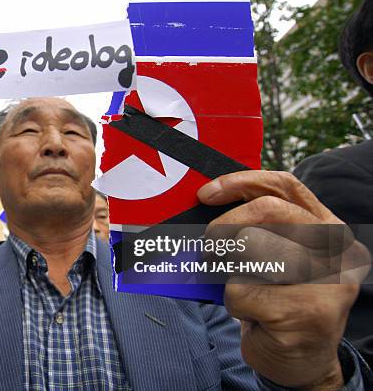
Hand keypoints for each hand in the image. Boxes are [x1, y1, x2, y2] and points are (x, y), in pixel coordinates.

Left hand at [198, 171, 369, 388]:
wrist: (300, 359)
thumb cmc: (278, 299)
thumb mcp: (274, 256)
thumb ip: (255, 227)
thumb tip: (205, 204)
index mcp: (328, 226)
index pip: (284, 186)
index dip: (240, 183)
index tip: (206, 194)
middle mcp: (337, 249)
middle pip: (266, 212)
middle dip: (224, 227)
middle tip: (208, 247)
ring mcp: (328, 281)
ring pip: (250, 251)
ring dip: (231, 274)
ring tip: (247, 290)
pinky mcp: (307, 313)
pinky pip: (242, 291)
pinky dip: (234, 304)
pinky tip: (256, 317)